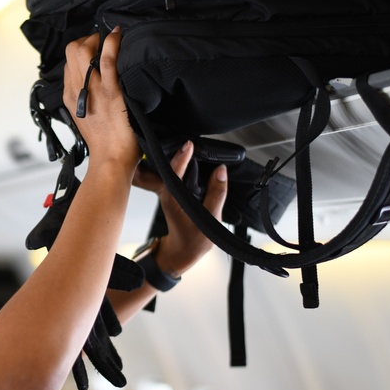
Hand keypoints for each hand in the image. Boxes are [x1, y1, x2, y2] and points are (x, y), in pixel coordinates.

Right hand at [62, 28, 139, 171]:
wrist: (111, 159)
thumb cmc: (104, 143)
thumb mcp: (86, 118)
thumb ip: (85, 100)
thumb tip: (93, 87)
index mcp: (70, 96)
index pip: (68, 63)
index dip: (81, 51)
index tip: (94, 49)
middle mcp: (77, 90)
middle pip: (71, 50)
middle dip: (87, 38)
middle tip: (102, 41)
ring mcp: (93, 89)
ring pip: (82, 49)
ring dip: (97, 38)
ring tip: (111, 39)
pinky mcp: (111, 91)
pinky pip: (107, 59)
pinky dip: (111, 43)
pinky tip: (118, 37)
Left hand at [141, 141, 227, 275]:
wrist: (183, 251)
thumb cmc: (194, 240)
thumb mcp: (210, 219)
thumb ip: (216, 193)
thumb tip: (221, 170)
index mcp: (172, 198)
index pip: (174, 172)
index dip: (182, 157)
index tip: (190, 144)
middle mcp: (168, 192)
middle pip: (169, 165)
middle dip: (177, 151)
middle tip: (191, 138)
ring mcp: (169, 191)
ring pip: (171, 168)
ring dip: (180, 156)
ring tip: (193, 143)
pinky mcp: (174, 192)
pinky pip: (176, 173)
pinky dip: (183, 164)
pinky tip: (193, 157)